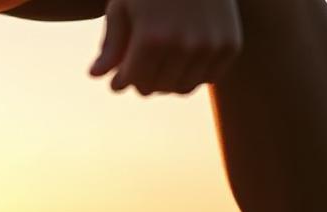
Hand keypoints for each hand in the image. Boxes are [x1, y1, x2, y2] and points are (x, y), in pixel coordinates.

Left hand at [90, 0, 242, 94]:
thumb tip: (95, 75)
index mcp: (152, 37)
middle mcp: (184, 45)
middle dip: (142, 81)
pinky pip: (207, 78)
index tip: (118, 78)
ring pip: (182, 88)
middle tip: (138, 70)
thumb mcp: (124, 6)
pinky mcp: (230, 46)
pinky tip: (182, 59)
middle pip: (156, 88)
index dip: (122, 81)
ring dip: (167, 81)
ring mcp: (210, 47)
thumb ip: (111, 44)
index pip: (133, 81)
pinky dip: (194, 74)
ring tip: (158, 65)